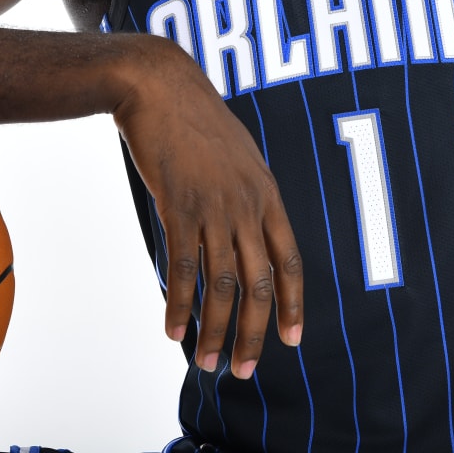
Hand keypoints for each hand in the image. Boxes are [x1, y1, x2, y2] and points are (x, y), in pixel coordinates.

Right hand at [109, 35, 301, 378]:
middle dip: (254, 332)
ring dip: (215, 329)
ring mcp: (214, 206)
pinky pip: (184, 268)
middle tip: (244, 370)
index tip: (294, 340)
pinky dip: (180, 304)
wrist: (159, 84)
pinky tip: (174, 330)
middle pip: (259, 283)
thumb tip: (246, 229)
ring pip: (222, 283)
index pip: (290, 260)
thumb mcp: (238, 154)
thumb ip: (246, 194)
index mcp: (266, 193)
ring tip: (207, 362)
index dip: (294, 304)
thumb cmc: (195, 118)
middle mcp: (247, 204)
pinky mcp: (179, 206)